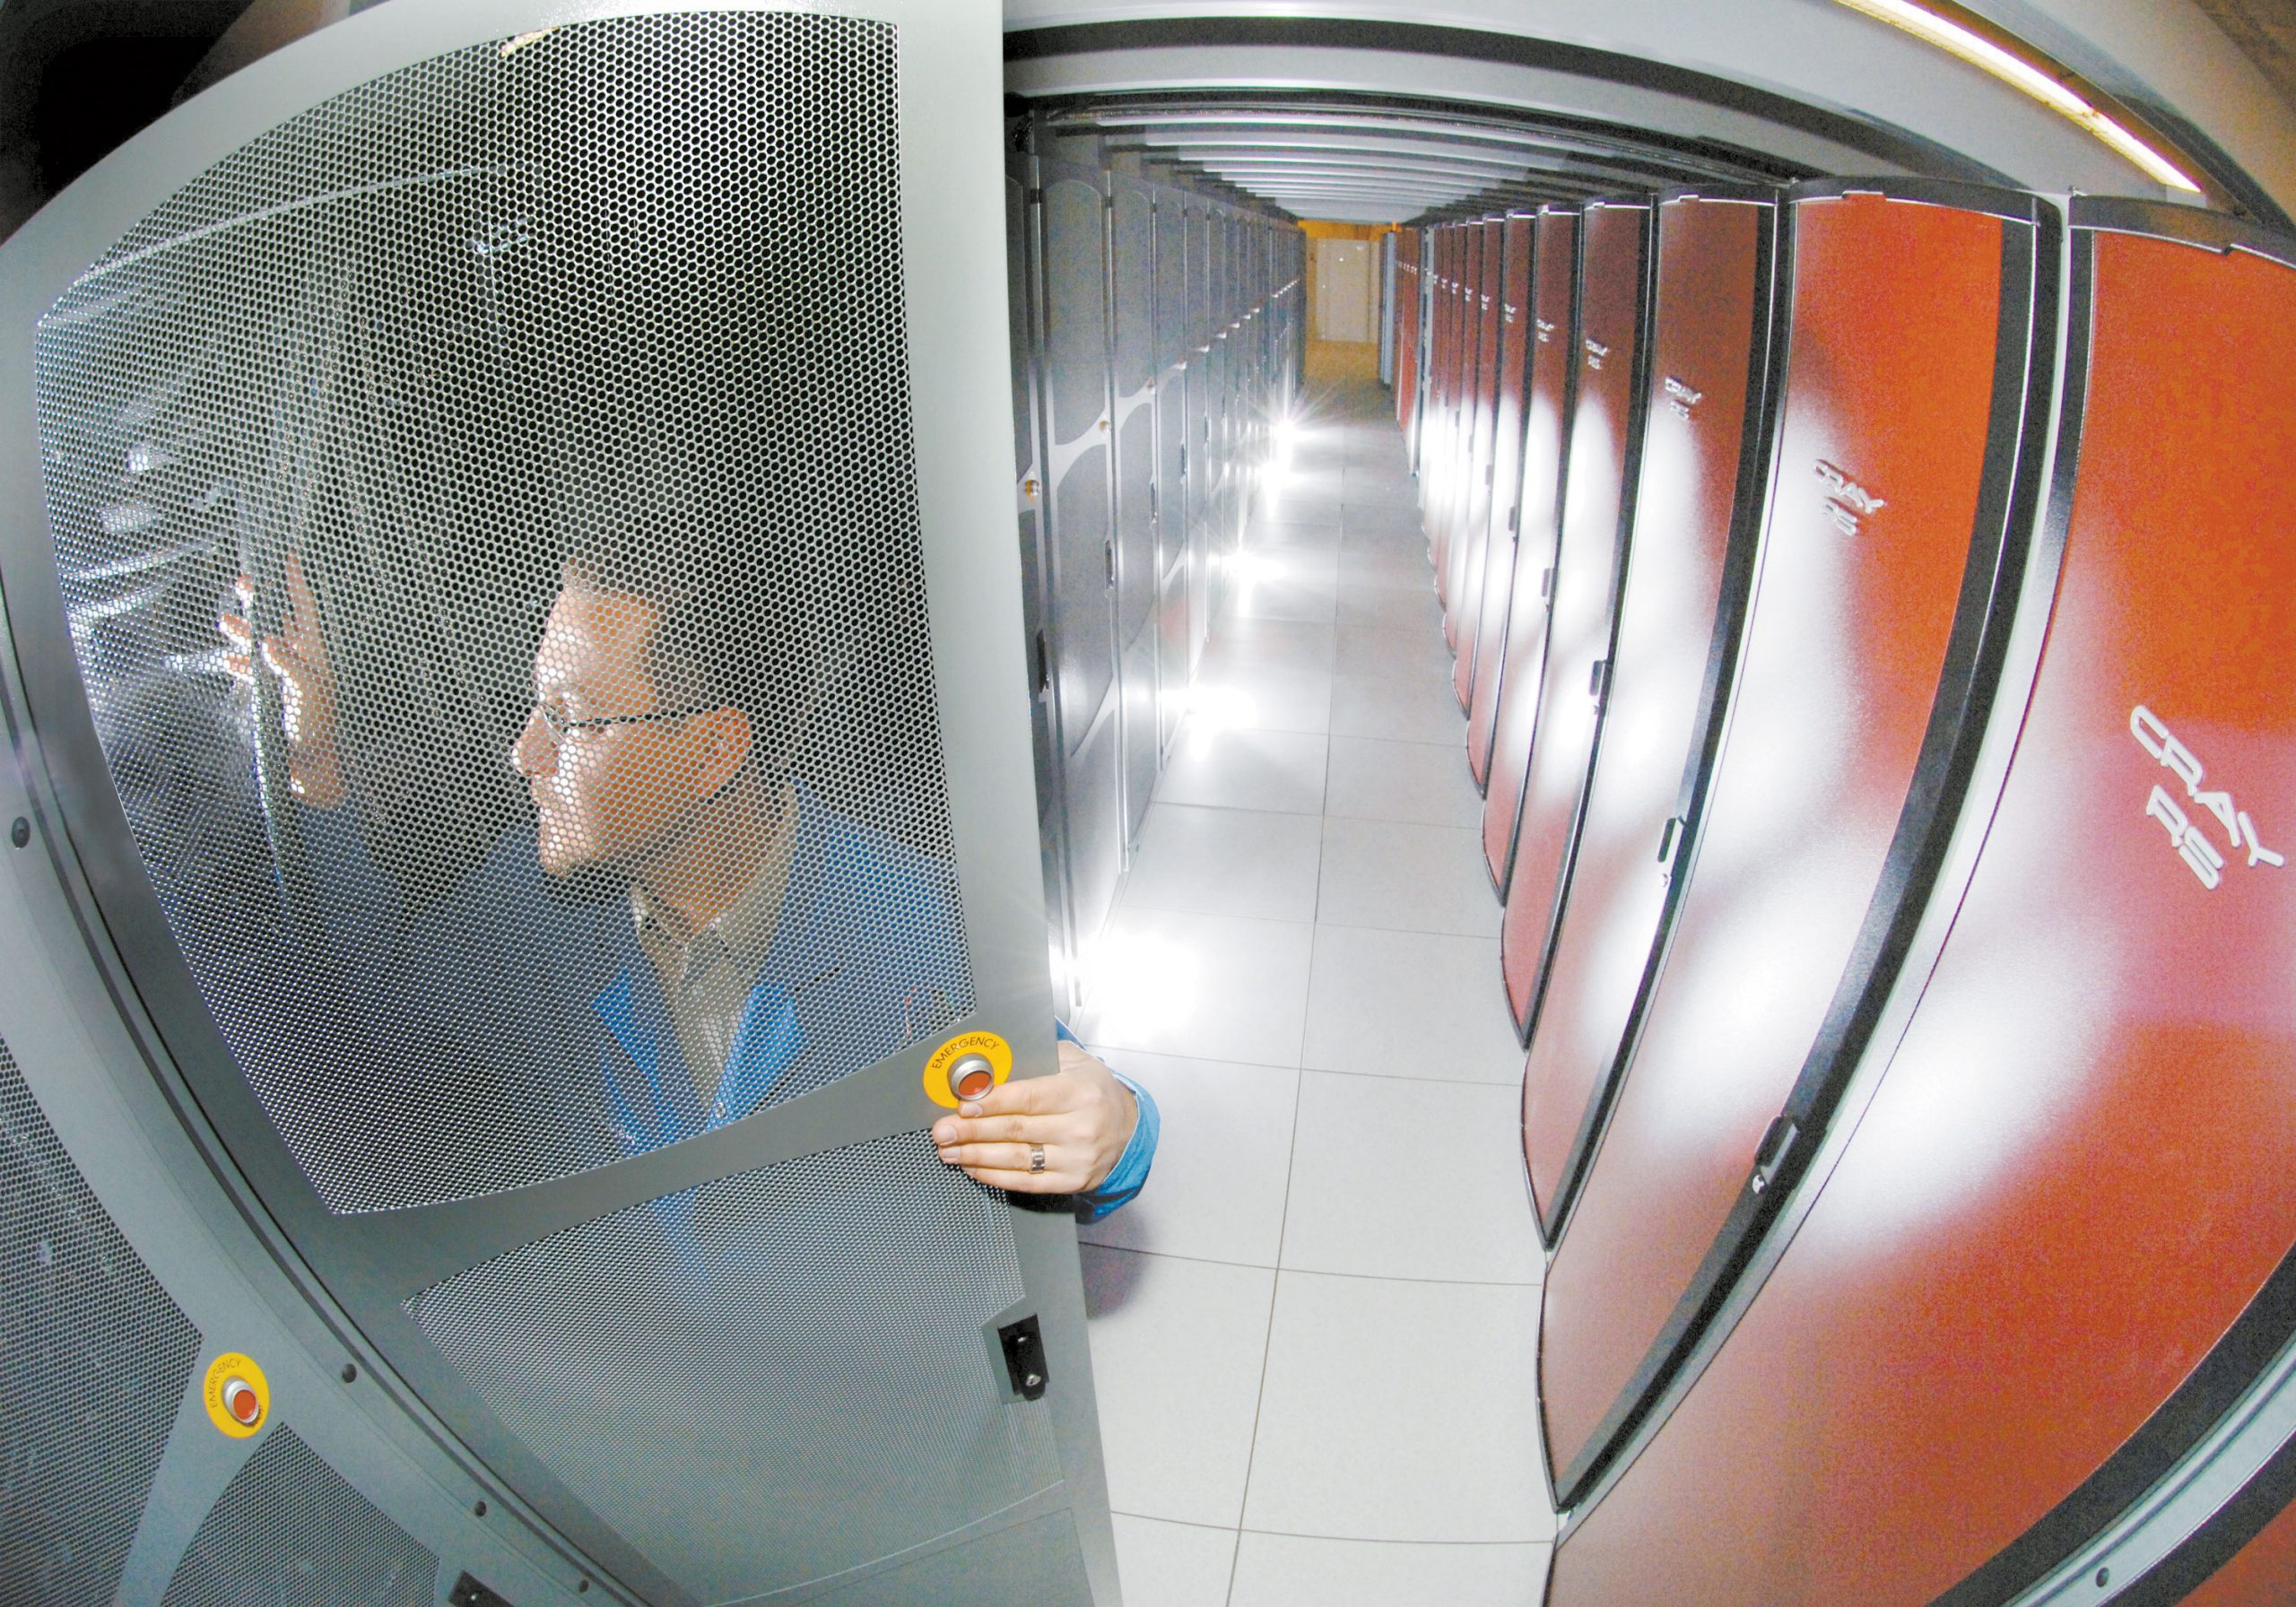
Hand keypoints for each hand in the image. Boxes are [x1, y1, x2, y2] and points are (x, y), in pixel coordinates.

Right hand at [219, 552, 346, 807]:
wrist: (311, 768)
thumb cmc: (316, 728)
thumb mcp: (306, 692)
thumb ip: (289, 665)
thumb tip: (269, 640)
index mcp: (315, 656)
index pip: (305, 611)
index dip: (296, 585)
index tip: (289, 558)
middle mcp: (302, 662)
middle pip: (279, 622)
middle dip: (261, 602)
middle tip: (243, 582)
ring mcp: (287, 679)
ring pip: (261, 646)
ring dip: (243, 632)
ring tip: (222, 619)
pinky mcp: (275, 698)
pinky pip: (254, 673)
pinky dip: (240, 664)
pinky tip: (227, 658)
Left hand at [933, 1040, 1138, 1194]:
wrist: (1127, 1126)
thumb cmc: (1093, 1090)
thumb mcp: (1073, 1061)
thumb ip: (1035, 1058)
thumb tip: (988, 1065)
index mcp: (1080, 1092)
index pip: (1028, 1098)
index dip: (992, 1102)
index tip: (963, 1104)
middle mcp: (1081, 1127)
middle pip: (1015, 1130)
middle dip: (972, 1130)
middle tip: (943, 1130)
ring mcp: (1077, 1158)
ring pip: (1016, 1159)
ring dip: (976, 1155)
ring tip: (950, 1150)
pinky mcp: (1073, 1181)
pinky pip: (1026, 1182)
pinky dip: (994, 1176)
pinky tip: (974, 1167)